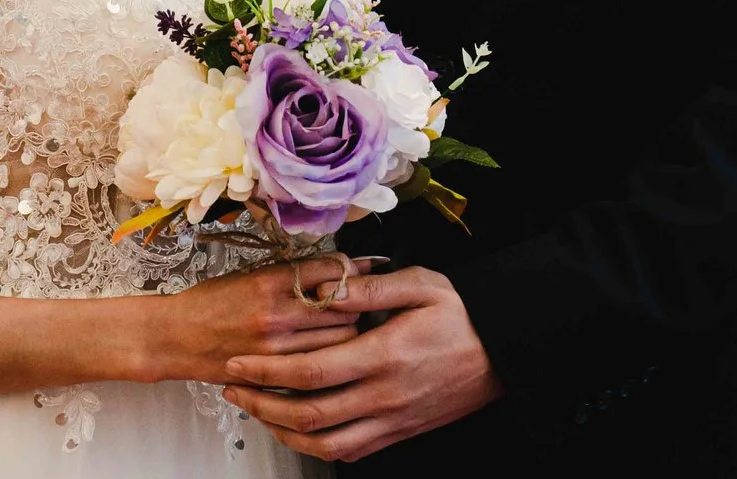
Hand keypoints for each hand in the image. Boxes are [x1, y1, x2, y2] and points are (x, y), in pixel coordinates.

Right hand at [150, 255, 363, 383]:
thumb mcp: (249, 276)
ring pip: (339, 341)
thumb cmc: (211, 302)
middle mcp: (276, 313)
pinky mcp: (271, 373)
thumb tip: (338, 268)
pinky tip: (323, 356)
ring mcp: (275, 347)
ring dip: (346, 335)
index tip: (349, 276)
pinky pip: (317, 367)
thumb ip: (291, 275)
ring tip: (339, 331)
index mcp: (269, 280)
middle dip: (354, 306)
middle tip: (351, 306)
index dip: (348, 272)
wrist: (174, 337)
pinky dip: (326, 360)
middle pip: (345, 309)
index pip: (331, 271)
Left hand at [219, 266, 503, 461]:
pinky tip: (297, 429)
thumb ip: (369, 288)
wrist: (502, 352)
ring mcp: (391, 420)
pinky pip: (349, 453)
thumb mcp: (422, 284)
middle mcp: (384, 396)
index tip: (237, 362)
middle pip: (307, 414)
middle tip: (233, 389)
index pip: (310, 371)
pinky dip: (315, 446)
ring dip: (281, 431)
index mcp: (385, 355)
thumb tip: (326, 288)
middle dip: (261, 404)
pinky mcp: (398, 433)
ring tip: (256, 410)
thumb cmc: (463, 315)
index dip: (266, 371)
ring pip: (324, 444)